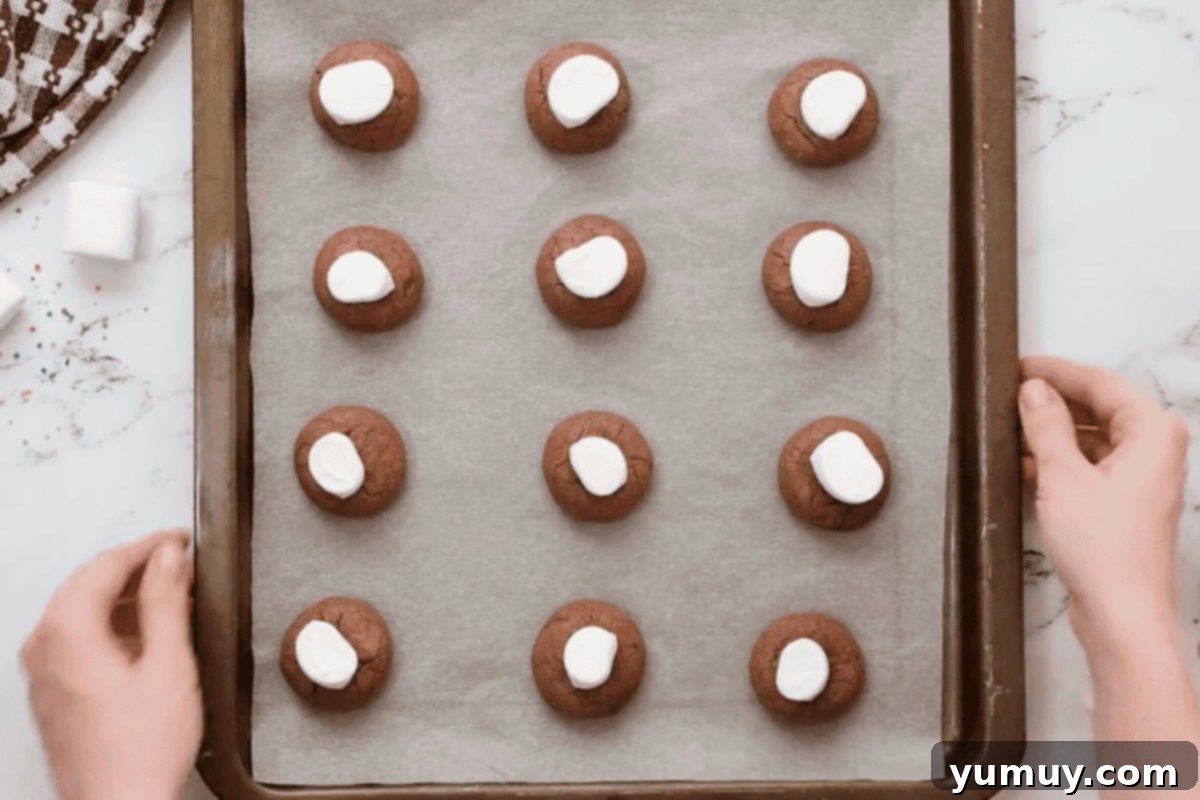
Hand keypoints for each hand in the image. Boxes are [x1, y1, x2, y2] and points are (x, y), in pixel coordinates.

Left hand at [21, 530, 200, 799]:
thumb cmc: (140, 751)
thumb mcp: (169, 665)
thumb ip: (167, 602)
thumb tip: (168, 559)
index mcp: (67, 631)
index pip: (107, 564)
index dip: (150, 545)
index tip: (181, 540)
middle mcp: (44, 646)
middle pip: (88, 582)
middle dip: (136, 566)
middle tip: (180, 563)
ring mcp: (44, 671)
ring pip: (80, 609)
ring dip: (124, 595)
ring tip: (171, 597)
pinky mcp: (52, 691)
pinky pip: (76, 638)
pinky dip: (111, 623)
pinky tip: (146, 636)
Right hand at [1019, 356, 1188, 652]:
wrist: (1120, 614)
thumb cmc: (1106, 551)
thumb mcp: (1062, 477)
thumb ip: (1046, 426)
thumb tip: (1033, 391)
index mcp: (1153, 432)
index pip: (1101, 382)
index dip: (1057, 371)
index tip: (1021, 366)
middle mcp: (1155, 450)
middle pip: (1101, 407)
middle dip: (1055, 400)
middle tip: (1011, 393)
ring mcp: (1141, 478)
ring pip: (1094, 437)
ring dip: (1054, 432)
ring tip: (1011, 427)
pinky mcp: (1124, 503)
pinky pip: (1090, 465)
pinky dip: (1060, 460)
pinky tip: (1026, 463)